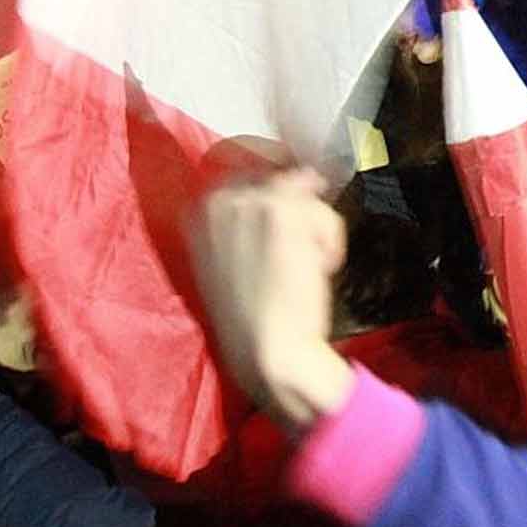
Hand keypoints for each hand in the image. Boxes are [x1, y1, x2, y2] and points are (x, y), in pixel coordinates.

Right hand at [190, 169, 354, 432]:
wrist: (267, 351)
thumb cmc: (251, 318)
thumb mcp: (230, 261)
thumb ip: (249, 219)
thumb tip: (302, 175)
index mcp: (196, 214)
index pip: (248, 181)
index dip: (274, 206)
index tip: (279, 238)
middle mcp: (217, 199)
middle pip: (279, 184)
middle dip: (295, 219)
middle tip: (289, 262)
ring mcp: (249, 201)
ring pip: (305, 197)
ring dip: (314, 233)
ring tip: (302, 270)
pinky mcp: (281, 211)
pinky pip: (324, 213)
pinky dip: (330, 242)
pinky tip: (315, 272)